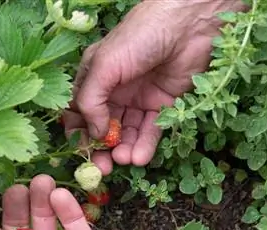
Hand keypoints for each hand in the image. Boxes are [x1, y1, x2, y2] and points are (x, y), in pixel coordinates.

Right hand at [66, 0, 246, 174]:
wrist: (187, 25)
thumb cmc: (139, 37)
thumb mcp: (104, 65)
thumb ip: (90, 100)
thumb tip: (93, 132)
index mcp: (95, 77)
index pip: (80, 111)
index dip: (78, 133)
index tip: (80, 151)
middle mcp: (115, 90)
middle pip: (103, 126)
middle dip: (101, 148)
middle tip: (102, 167)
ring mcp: (139, 99)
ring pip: (126, 132)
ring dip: (123, 149)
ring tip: (123, 160)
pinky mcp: (162, 105)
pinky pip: (151, 131)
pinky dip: (144, 145)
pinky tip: (139, 157)